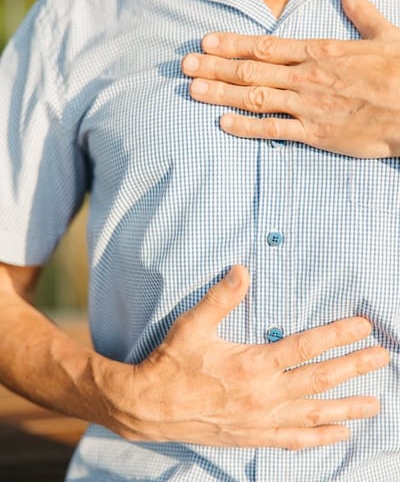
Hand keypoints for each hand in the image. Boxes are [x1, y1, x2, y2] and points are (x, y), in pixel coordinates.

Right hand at [99, 266, 388, 449]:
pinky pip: (295, 440)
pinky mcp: (254, 436)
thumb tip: (242, 270)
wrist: (150, 407)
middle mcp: (265, 395)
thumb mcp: (192, 325)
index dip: (338, 335)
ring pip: (315, 413)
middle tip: (382, 358)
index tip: (363, 326)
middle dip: (354, 367)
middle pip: (320, 379)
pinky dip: (319, 437)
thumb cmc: (172, 363)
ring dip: (348, 406)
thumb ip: (220, 297)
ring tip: (375, 404)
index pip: (307, 347)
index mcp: (254, 364)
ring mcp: (262, 420)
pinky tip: (339, 434)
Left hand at [182, 0, 399, 157]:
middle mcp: (307, 76)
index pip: (266, 46)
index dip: (232, 44)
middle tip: (184, 66)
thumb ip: (361, 12)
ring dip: (220, 94)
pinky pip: (274, 130)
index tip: (206, 42)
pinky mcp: (315, 133)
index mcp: (320, 51)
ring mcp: (309, 105)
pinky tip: (223, 124)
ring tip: (192, 91)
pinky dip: (246, 127)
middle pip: (250, 71)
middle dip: (214, 68)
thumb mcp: (386, 34)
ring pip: (255, 98)